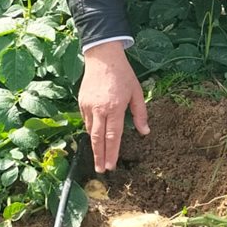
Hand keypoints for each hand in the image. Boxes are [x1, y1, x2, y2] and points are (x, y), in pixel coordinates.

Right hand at [79, 42, 149, 172]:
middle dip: (99, 156)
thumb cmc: (123, 74)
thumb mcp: (136, 92)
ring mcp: (88, 106)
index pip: (113, 136)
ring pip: (91, 131)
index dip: (112, 152)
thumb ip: (140, 113)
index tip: (111, 165)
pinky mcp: (81, 102)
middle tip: (101, 170)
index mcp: (115, 107)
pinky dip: (91, 131)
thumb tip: (145, 132)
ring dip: (95, 146)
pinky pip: (86, 121)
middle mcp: (99, 109)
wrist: (102, 57)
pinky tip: (95, 138)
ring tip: (99, 158)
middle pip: (98, 139)